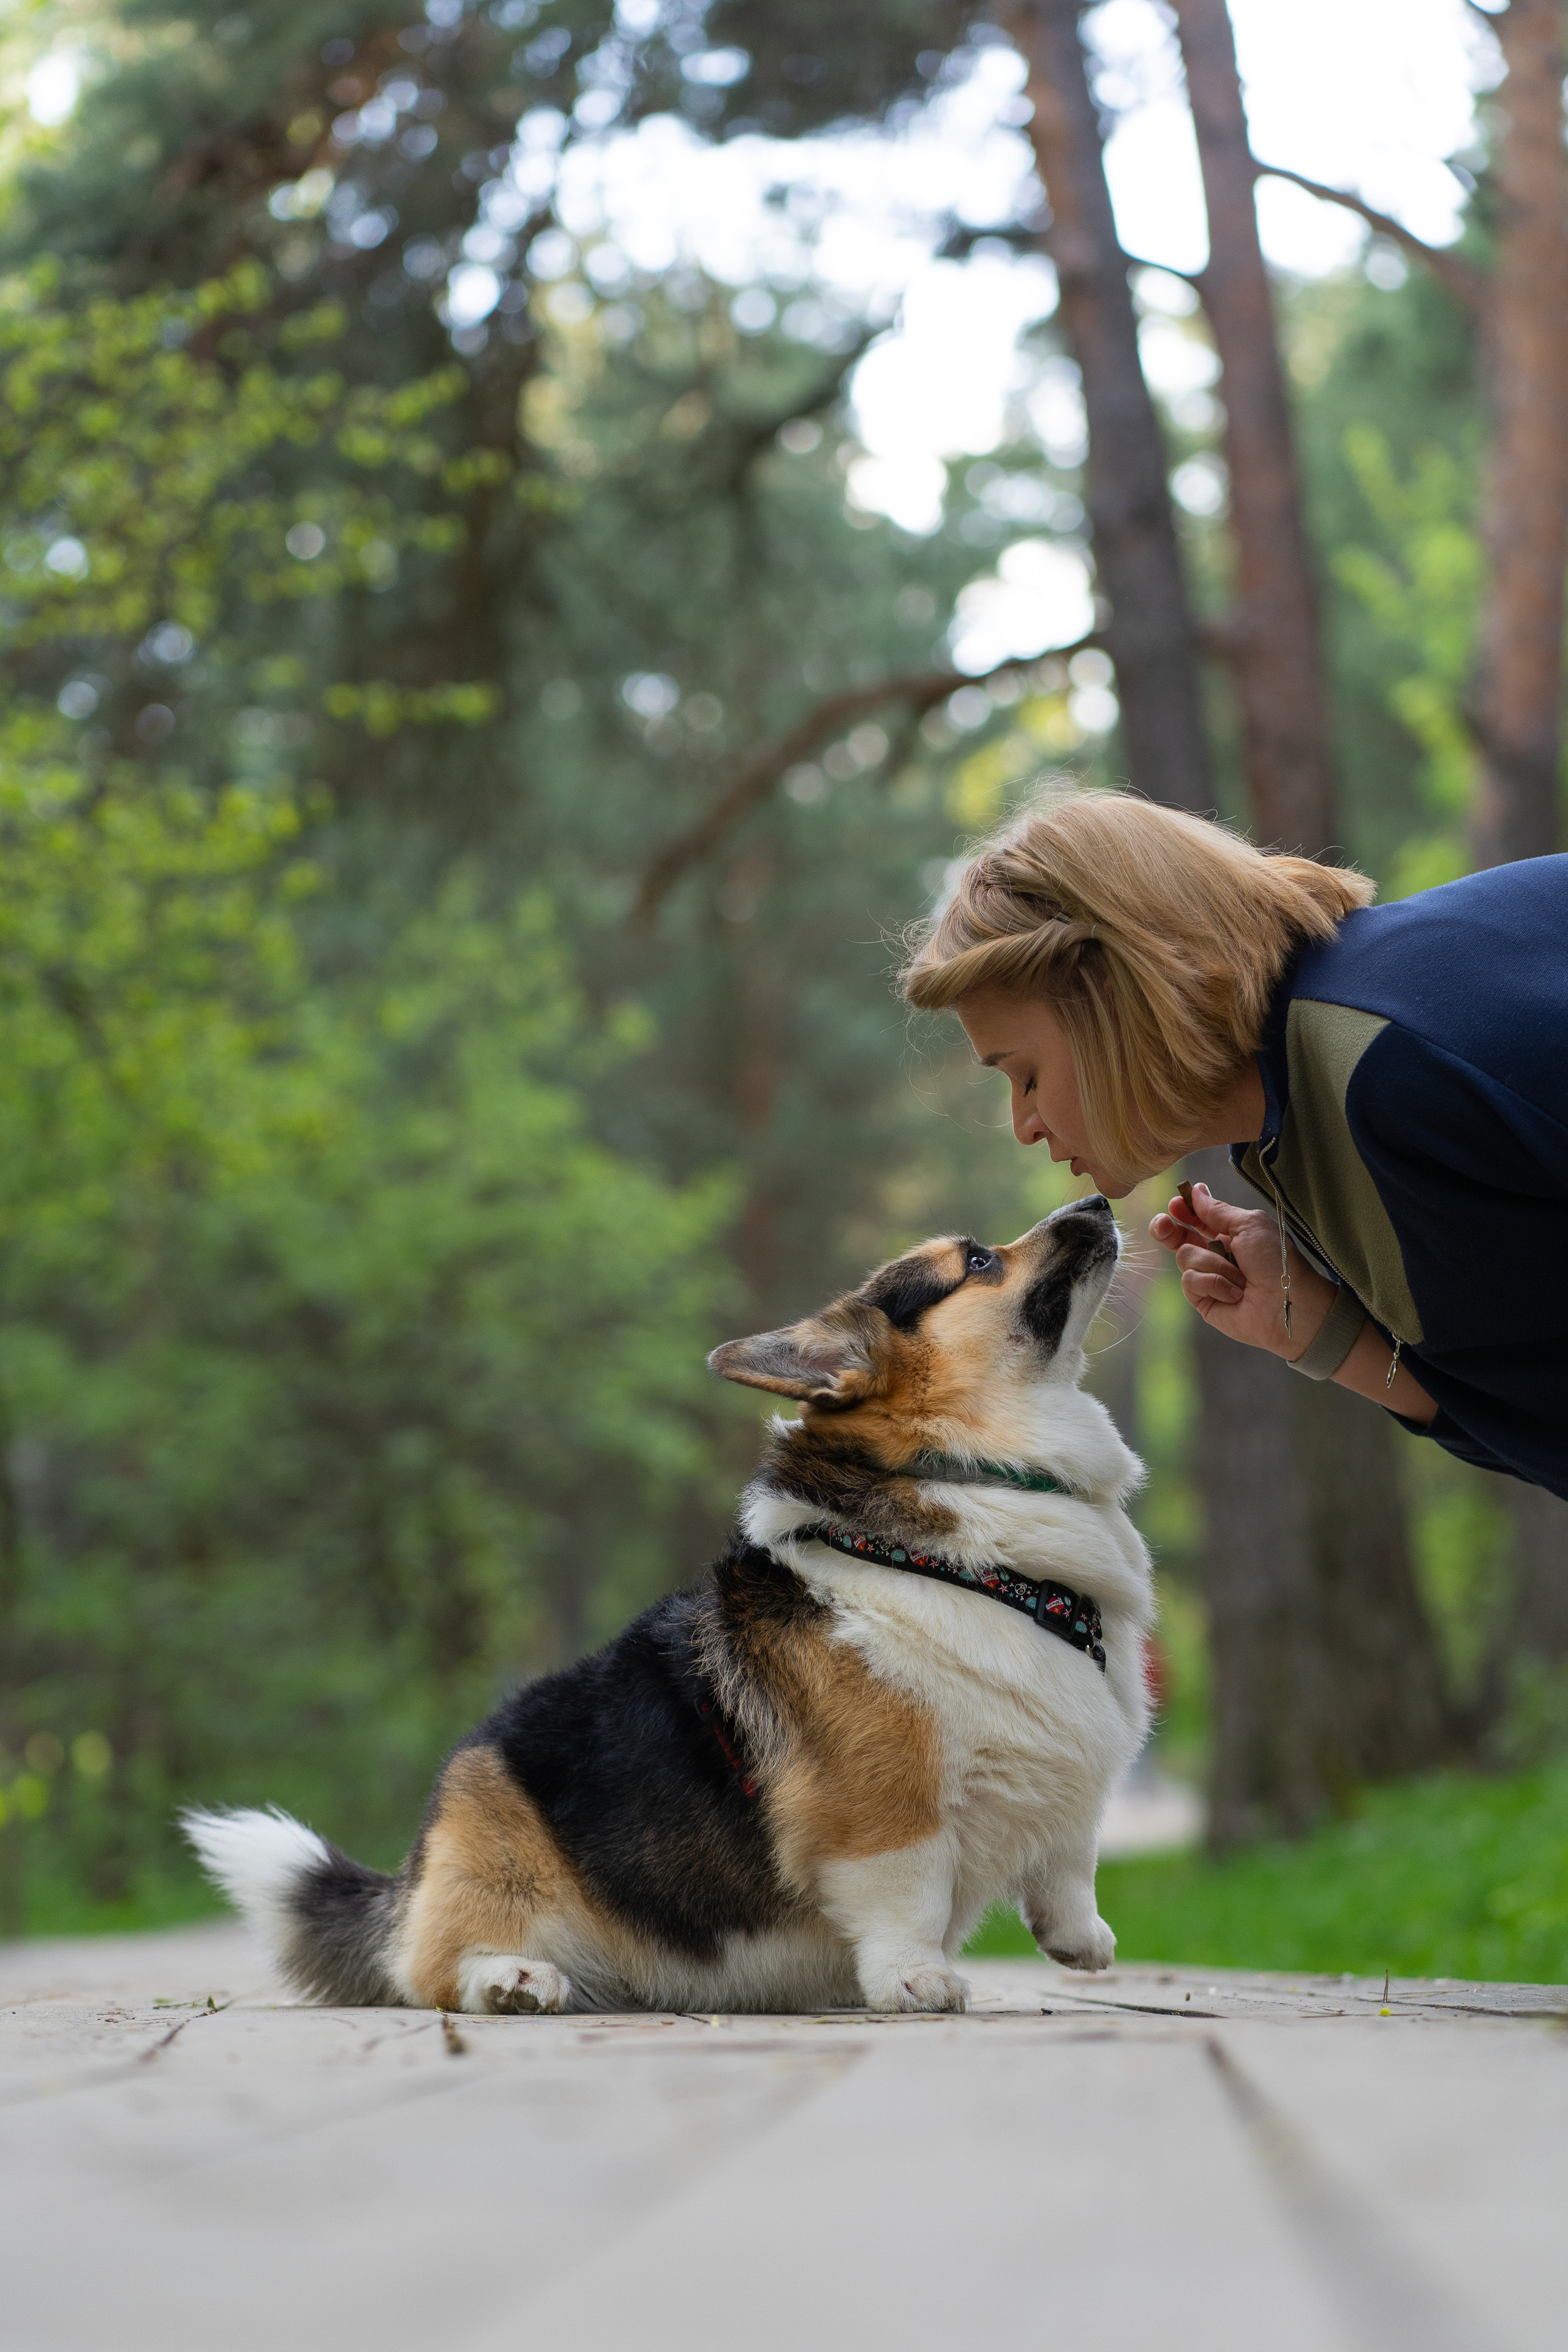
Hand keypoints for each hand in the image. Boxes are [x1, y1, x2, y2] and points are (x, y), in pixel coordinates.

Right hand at [1149, 1182, 1334, 1360]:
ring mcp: (1207, 1277)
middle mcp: (1215, 1255)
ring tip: (1239, 1277)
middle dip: (1168, 1229)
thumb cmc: (1276, 1262)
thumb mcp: (1248, 1225)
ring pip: (1185, 1257)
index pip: (1197, 1219)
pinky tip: (1233, 1294)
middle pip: (1178, 1237)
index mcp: (1229, 1235)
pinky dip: (1213, 1284)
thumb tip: (1196, 1191)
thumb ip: (1217, 1210)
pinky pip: (1190, 1281)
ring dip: (1213, 1264)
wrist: (1287, 1303)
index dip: (1184, 1210)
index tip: (1177, 1203)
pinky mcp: (1202, 1299)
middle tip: (1164, 1224)